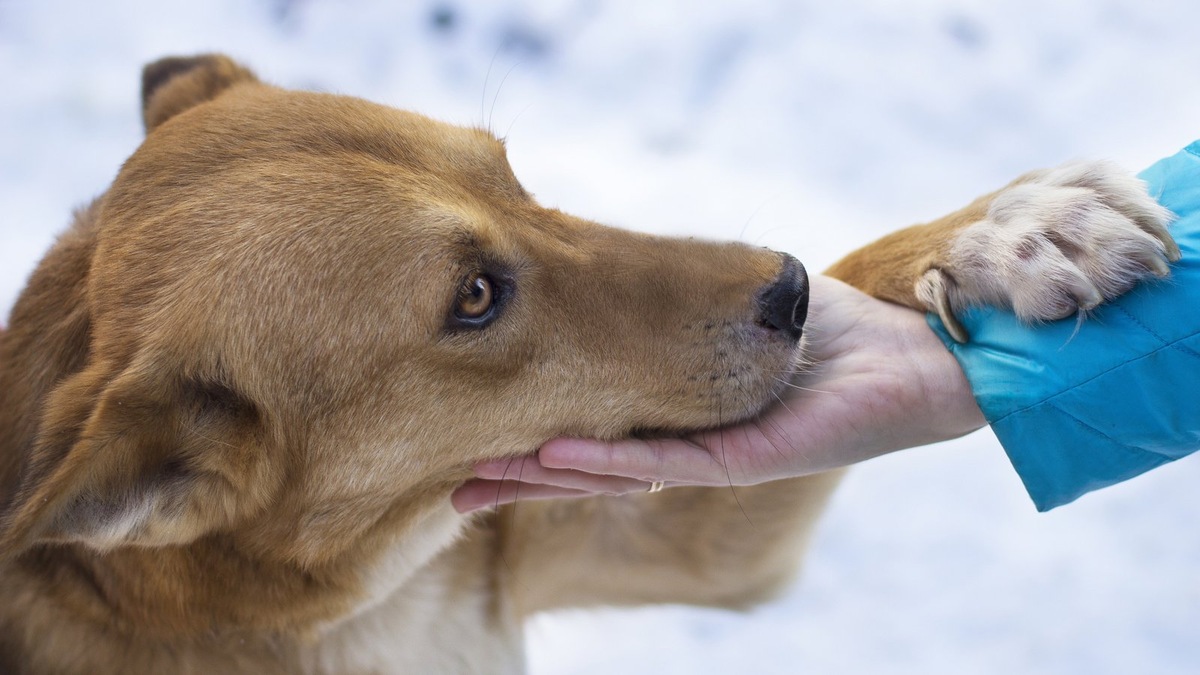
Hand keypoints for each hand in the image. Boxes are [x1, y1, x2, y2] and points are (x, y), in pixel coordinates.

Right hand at [451, 275, 985, 512]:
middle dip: (521, 481)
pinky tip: (551, 457)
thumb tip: (629, 268)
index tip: (478, 438)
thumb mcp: (739, 306)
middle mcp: (689, 446)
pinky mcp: (745, 461)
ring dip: (544, 478)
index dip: (538, 441)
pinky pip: (665, 461)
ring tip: (479, 482)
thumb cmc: (833, 329)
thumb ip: (683, 302)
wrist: (913, 351)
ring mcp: (714, 459)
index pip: (595, 432)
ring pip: (613, 475)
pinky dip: (606, 461)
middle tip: (454, 490)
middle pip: (590, 470)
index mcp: (680, 414)